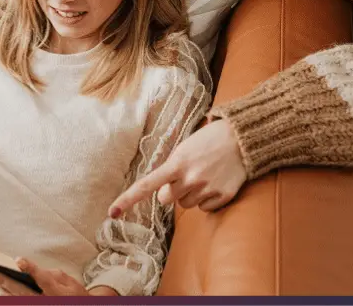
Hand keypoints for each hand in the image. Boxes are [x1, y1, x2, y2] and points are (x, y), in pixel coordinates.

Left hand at [0, 259, 107, 296]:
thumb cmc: (74, 296)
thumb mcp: (69, 281)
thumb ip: (52, 275)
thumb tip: (35, 270)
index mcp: (54, 292)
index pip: (41, 279)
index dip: (30, 269)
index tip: (19, 260)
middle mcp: (42, 301)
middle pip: (18, 292)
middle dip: (2, 280)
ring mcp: (36, 305)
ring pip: (11, 299)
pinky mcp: (29, 305)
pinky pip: (14, 302)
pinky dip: (3, 295)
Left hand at [109, 117, 246, 214]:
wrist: (240, 139)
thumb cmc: (207, 141)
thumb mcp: (184, 148)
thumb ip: (171, 169)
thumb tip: (162, 194)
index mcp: (177, 163)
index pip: (147, 184)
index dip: (128, 199)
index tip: (112, 213)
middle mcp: (190, 178)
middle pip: (165, 199)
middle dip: (170, 190)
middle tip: (184, 174)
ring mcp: (207, 189)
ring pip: (185, 205)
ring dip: (189, 193)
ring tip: (203, 174)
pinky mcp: (222, 197)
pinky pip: (203, 208)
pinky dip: (206, 198)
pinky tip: (215, 181)